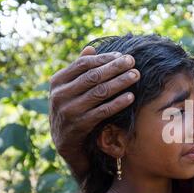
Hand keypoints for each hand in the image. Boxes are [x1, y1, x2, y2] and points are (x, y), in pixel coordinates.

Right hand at [49, 46, 139, 180]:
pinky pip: (102, 112)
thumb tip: (91, 48)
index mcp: (57, 81)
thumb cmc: (73, 110)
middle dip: (115, 67)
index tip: (122, 55)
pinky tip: (131, 97)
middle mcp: (60, 95)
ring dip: (119, 82)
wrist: (66, 143)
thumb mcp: (71, 90)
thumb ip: (79, 71)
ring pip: (99, 92)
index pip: (83, 64)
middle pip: (93, 76)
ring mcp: (69, 111)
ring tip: (136, 76)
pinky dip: (117, 103)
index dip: (104, 58)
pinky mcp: (79, 126)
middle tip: (133, 61)